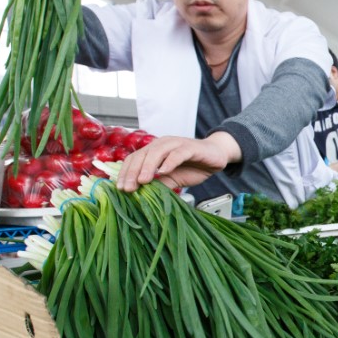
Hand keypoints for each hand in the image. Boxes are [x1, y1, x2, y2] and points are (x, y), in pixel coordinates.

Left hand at [116, 133, 241, 192]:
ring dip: (148, 166)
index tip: (120, 189)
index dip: (125, 173)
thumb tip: (142, 194)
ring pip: (157, 152)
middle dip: (133, 172)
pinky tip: (164, 172)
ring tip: (143, 181)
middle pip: (142, 155)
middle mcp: (162, 144)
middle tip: (128, 188)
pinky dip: (169, 162)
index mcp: (154, 150)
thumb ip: (159, 183)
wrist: (217, 156)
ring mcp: (176, 144)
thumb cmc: (193, 166)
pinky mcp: (190, 147)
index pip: (134, 159)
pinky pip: (177, 153)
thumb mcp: (172, 179)